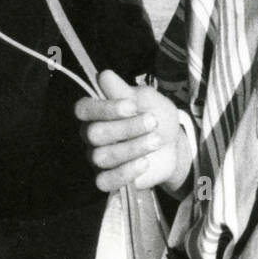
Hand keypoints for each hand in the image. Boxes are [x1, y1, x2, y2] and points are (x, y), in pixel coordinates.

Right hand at [74, 69, 191, 194]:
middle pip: (94, 134)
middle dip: (126, 128)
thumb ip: (125, 91)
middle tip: (153, 122)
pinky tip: (145, 163)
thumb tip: (104, 76)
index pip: (83, 109)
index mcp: (96, 112)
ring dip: (133, 147)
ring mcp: (97, 158)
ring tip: (156, 140)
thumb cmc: (156, 117)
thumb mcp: (148, 100)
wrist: (174, 146)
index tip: (132, 106)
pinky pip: (104, 181)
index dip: (105, 109)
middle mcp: (91, 135)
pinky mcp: (108, 179)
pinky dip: (125, 172)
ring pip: (102, 157)